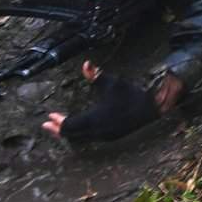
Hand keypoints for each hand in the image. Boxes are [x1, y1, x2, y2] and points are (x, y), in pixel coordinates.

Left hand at [44, 62, 166, 142]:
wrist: (152, 107)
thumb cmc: (131, 94)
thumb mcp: (111, 82)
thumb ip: (94, 75)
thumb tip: (85, 64)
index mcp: (94, 119)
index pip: (69, 125)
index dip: (58, 121)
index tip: (49, 117)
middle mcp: (97, 131)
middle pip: (72, 134)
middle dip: (59, 129)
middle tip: (48, 125)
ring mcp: (105, 135)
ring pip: (80, 137)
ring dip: (70, 131)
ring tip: (60, 126)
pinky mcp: (111, 136)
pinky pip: (89, 137)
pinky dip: (80, 133)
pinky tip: (79, 128)